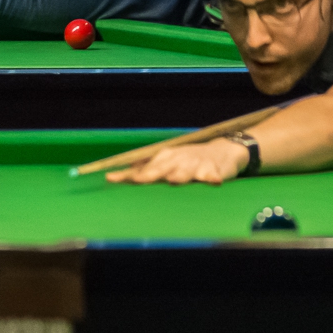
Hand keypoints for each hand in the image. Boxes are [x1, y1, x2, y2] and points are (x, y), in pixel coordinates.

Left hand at [108, 136, 248, 185]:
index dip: (127, 174)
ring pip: (185, 171)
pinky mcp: (213, 170)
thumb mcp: (166, 162)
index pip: (142, 168)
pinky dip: (212, 177)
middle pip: (160, 168)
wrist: (222, 151)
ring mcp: (195, 165)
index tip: (111, 179)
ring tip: (173, 180)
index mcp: (163, 158)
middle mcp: (177, 160)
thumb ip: (143, 170)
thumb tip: (113, 176)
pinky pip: (212, 174)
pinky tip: (212, 181)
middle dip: (149, 174)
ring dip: (179, 175)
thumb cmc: (188, 160)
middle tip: (139, 180)